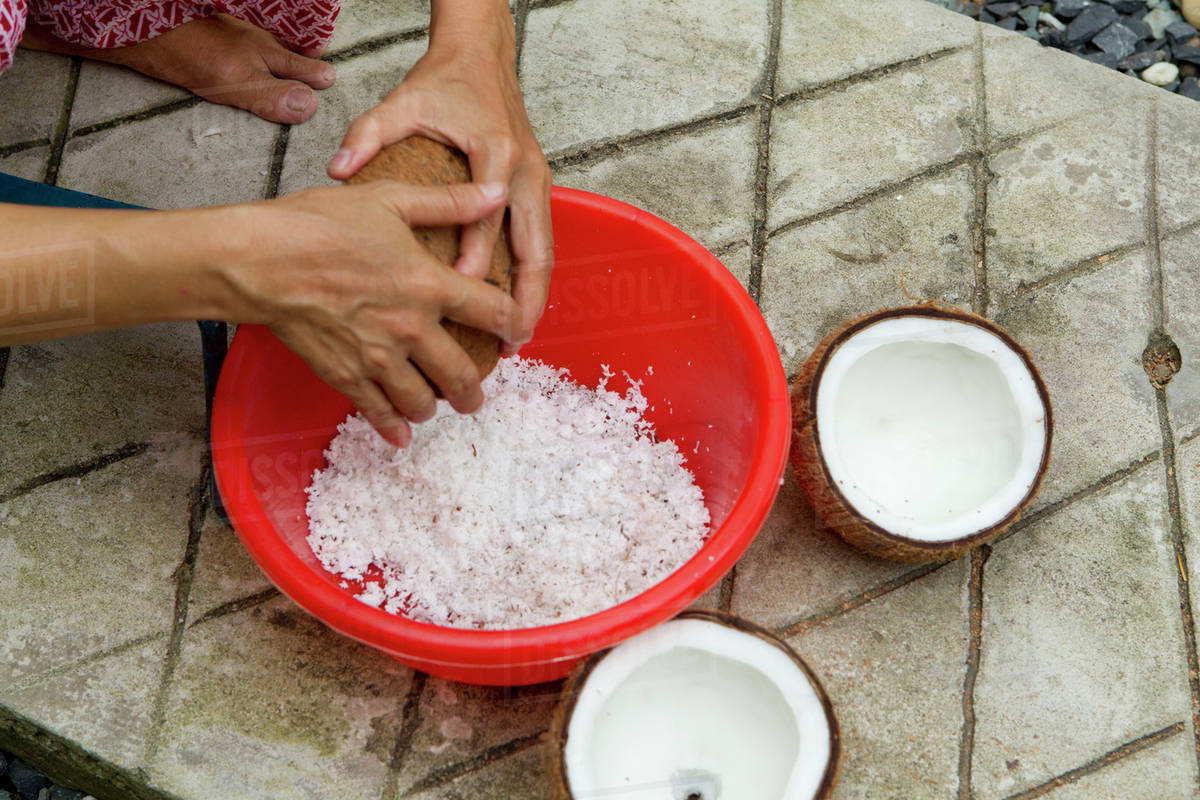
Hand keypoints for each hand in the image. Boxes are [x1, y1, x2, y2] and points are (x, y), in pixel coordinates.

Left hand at [20, 14, 335, 124]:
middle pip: (283, 52)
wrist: (139, 28)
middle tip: (319, 72)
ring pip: (261, 43)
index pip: (299, 66)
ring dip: (276, 53)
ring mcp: (228, 33)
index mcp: (263, 53)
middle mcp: (251, 40)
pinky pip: (237, 40)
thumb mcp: (235, 83)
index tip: (329, 81)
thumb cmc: (188, 56)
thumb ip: (271, 96)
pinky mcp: (206, 32)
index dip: (314, 75)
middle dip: (301, 63)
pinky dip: (248, 47)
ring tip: (289, 61)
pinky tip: (241, 53)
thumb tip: (310, 106)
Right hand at [228, 181, 523, 445]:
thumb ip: (449, 201)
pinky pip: (378, 413)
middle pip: (462, 373)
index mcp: (428, 284)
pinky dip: (392, 428)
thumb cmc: (318, 224)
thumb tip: (496, 191)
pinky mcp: (346, 375)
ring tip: (436, 405)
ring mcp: (378, 356)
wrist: (259, 260)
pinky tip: (400, 434)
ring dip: (435, 407)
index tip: (515, 333)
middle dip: (474, 389)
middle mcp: (410, 327)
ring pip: (422, 400)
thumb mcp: (390, 199)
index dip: (512, 325)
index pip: (492, 312)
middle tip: (475, 394)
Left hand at [325, 2, 552, 354]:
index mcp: (494, 153)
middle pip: (535, 246)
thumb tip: (338, 169)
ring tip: (519, 335)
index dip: (476, 256)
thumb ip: (368, 134)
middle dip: (526, 296)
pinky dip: (532, 276)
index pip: (487, 215)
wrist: (481, 58)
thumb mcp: (402, 103)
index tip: (460, 292)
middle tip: (511, 337)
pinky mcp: (536, 188)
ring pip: (545, 249)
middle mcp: (523, 172)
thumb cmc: (445, 83)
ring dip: (536, 294)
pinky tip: (517, 306)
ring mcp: (536, 181)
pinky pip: (540, 241)